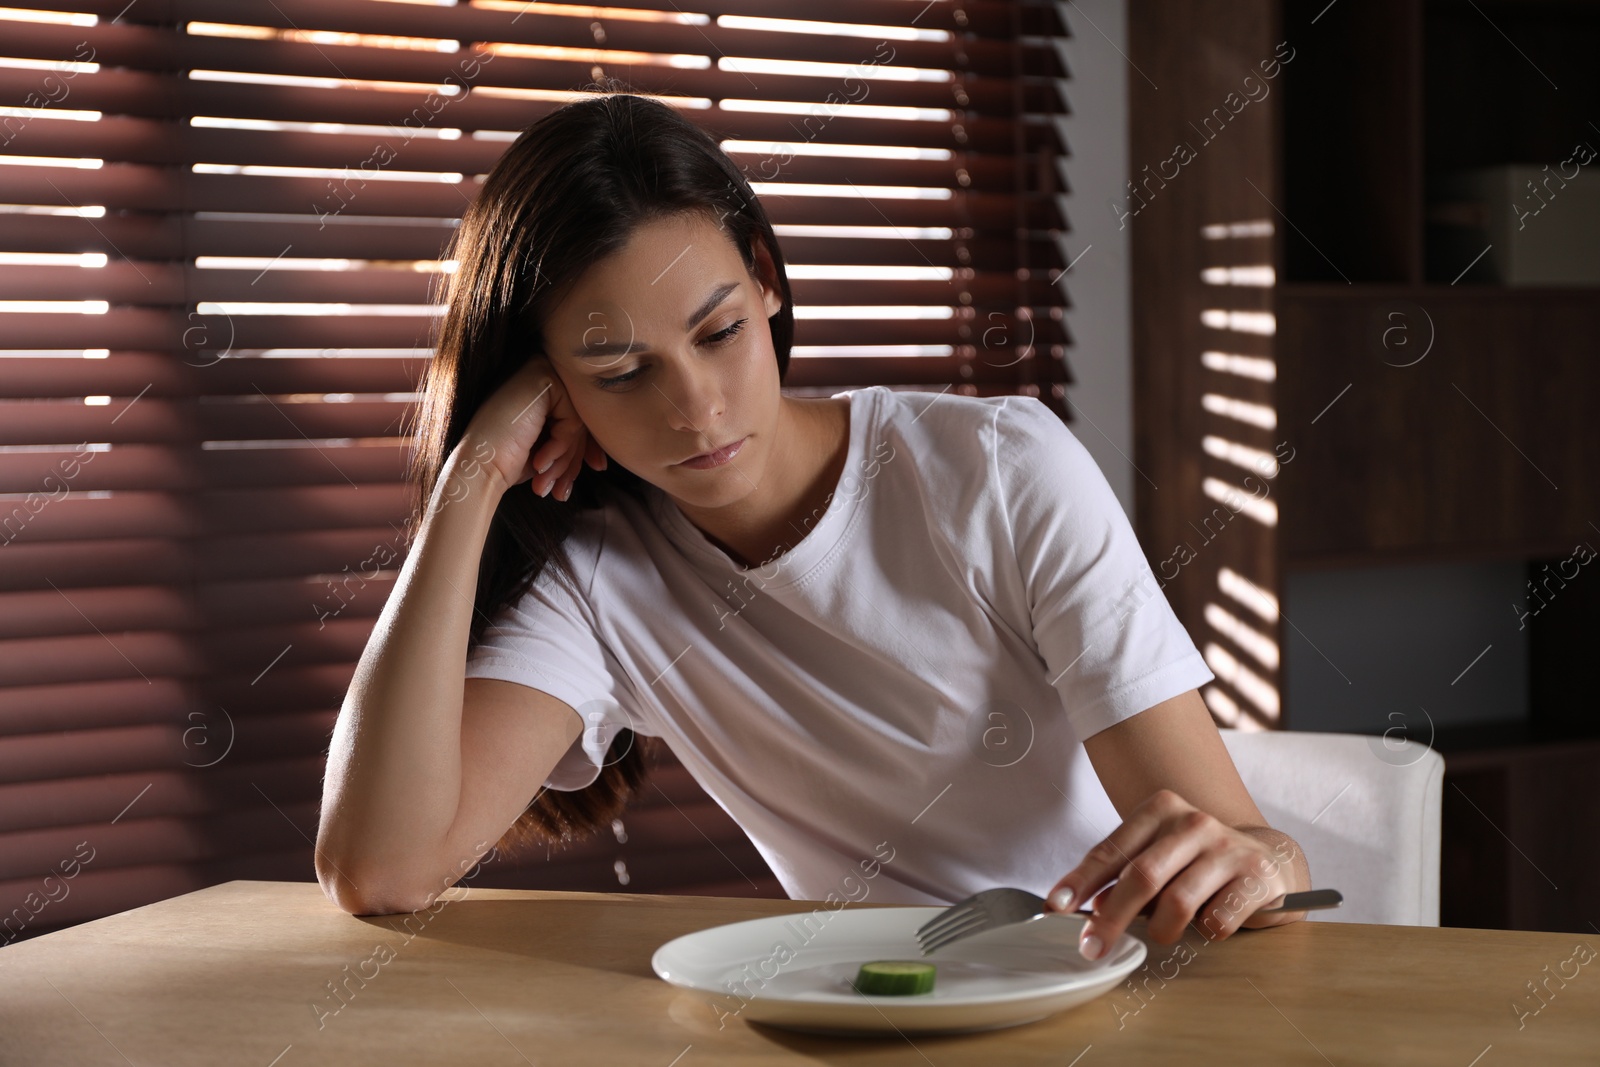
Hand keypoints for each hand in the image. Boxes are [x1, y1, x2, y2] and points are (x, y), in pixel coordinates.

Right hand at [461, 355, 606, 499]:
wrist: (477, 468)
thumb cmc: (506, 462)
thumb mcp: (548, 451)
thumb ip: (572, 443)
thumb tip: (601, 459)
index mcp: (539, 386)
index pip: (577, 415)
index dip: (585, 447)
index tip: (594, 470)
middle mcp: (540, 370)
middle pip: (580, 417)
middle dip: (574, 459)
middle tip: (561, 491)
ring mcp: (541, 369)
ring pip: (579, 420)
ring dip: (566, 459)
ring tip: (547, 483)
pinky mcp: (543, 378)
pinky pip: (572, 419)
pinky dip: (560, 447)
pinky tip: (539, 463)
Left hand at [1042, 789, 1308, 959]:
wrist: (1267, 855)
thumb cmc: (1197, 860)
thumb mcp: (1158, 855)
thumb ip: (1125, 875)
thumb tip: (1089, 909)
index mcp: (1161, 809)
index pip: (1112, 849)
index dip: (1081, 881)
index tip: (1056, 906)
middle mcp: (1193, 823)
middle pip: (1141, 876)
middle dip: (1111, 917)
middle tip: (1092, 947)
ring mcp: (1227, 848)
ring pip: (1177, 902)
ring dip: (1161, 929)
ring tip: (1163, 934)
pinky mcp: (1256, 877)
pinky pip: (1216, 920)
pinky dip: (1204, 931)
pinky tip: (1208, 923)